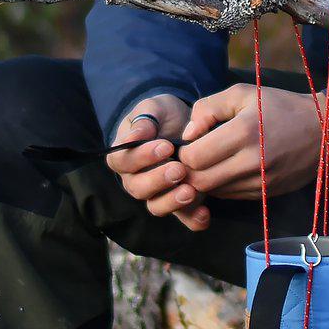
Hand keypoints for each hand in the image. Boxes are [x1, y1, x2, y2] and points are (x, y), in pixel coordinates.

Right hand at [107, 96, 200, 228]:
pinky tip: (205, 214)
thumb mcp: (153, 109)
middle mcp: (135, 179)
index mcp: (124, 157)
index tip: (166, 146)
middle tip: (179, 169)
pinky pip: (182, 217)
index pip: (123, 161)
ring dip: (172, 201)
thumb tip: (134, 136)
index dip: (142, 157)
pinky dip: (192, 219)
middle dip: (158, 180)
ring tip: (191, 191)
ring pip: (156, 206)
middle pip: (138, 188)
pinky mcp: (177, 202)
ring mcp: (156, 193)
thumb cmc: (162, 115)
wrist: (184, 123)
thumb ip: (144, 120)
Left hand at [176, 84, 328, 206]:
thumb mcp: (243, 94)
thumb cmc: (280, 107)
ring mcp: (260, 182)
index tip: (191, 142)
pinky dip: (222, 186)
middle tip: (195, 155)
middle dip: (190, 170)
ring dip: (204, 180)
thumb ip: (208, 108)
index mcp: (244, 132)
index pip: (194, 157)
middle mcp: (252, 162)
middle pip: (200, 181)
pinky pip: (231, 196)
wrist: (324, 129)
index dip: (184, 151)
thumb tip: (187, 134)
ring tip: (210, 162)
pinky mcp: (266, 193)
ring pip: (213, 193)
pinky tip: (228, 169)